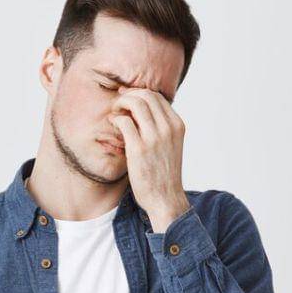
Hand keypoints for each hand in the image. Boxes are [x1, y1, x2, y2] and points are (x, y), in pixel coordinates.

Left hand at [108, 85, 190, 230]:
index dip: (140, 93)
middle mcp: (168, 128)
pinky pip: (124, 121)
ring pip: (136, 103)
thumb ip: (162, 128)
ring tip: (115, 112)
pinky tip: (113, 123)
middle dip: (129, 95)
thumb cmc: (164, 174)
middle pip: (146, 95)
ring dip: (121, 103)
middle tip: (119, 104)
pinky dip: (116, 118)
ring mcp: (154, 138)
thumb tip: (144, 112)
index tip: (128, 97)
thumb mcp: (171, 146)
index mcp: (177, 125)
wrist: (165, 199)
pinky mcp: (139, 149)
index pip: (158, 97)